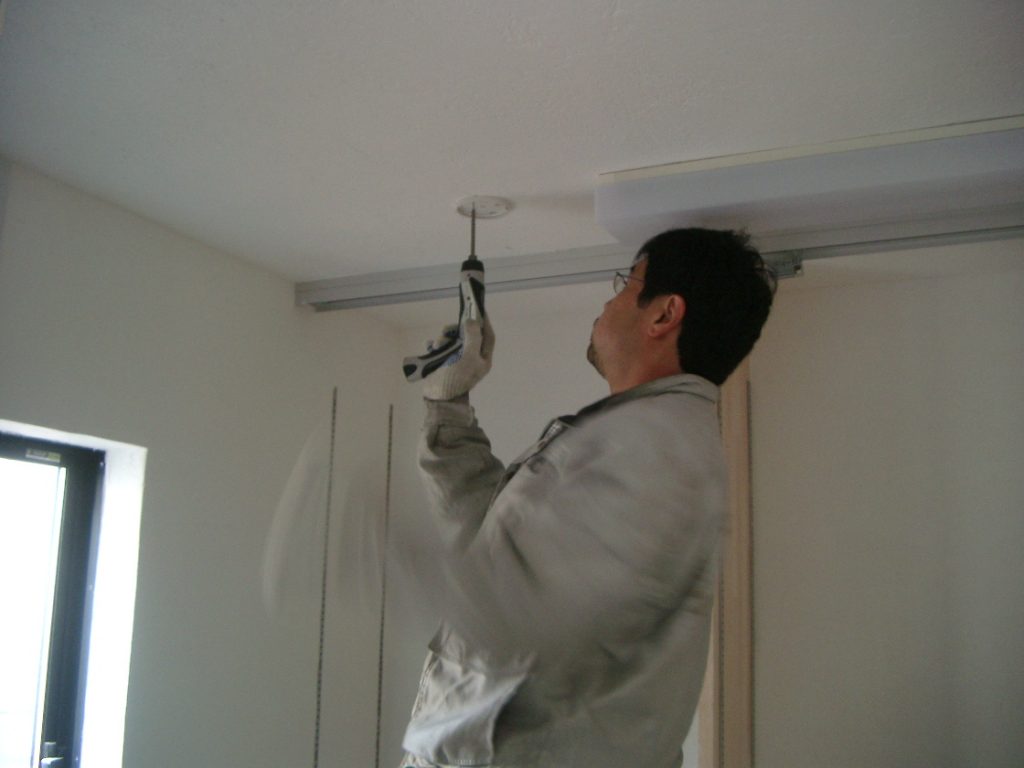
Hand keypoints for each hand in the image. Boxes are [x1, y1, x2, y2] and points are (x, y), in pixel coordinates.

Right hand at [422, 276, 494, 400]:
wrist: (438, 398)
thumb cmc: (456, 379)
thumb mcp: (468, 357)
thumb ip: (472, 337)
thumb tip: (472, 321)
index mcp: (483, 359)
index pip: (487, 336)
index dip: (484, 322)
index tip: (479, 309)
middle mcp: (472, 358)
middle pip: (468, 335)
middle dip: (457, 331)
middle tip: (447, 330)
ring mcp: (457, 360)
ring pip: (452, 340)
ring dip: (443, 339)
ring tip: (437, 345)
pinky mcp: (444, 362)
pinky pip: (440, 348)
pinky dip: (435, 345)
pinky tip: (430, 347)